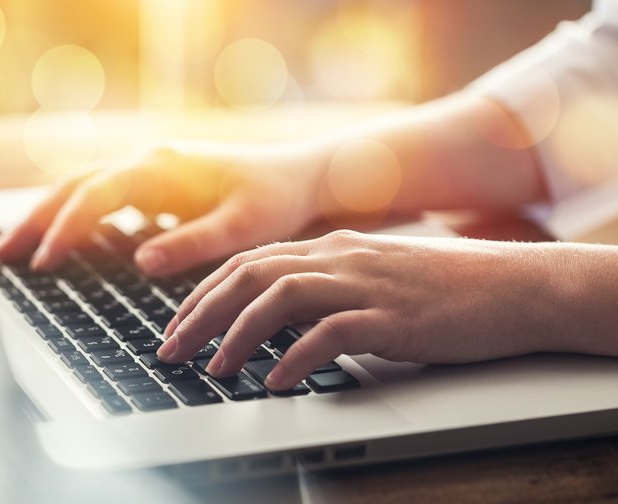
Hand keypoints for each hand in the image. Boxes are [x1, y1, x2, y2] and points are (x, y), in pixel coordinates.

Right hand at [0, 143, 321, 274]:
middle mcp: (148, 162)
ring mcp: (149, 172)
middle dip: (36, 219)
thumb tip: (142, 262)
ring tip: (15, 249)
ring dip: (48, 216)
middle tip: (0, 255)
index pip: (96, 195)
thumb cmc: (274, 199)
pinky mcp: (155, 186)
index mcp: (161, 167)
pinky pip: (103, 199)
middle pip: (75, 187)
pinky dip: (75, 218)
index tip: (43, 263)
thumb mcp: (242, 227)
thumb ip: (192, 243)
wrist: (301, 177)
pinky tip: (63, 243)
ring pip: (83, 189)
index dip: (65, 228)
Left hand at [157, 230, 559, 389]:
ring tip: (214, 369)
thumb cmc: (442, 286)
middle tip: (171, 349)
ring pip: (280, 299)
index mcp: (331, 246)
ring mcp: (366, 283)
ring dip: (237, 335)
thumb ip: (326, 287)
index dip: (205, 293)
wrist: (514, 285)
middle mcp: (341, 257)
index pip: (249, 262)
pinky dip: (296, 357)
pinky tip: (277, 380)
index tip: (178, 324)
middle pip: (250, 277)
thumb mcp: (372, 276)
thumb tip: (277, 320)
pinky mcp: (393, 317)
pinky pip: (331, 333)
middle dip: (201, 314)